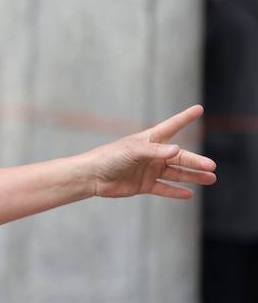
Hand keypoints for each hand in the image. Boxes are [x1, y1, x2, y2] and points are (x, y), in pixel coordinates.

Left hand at [86, 105, 215, 199]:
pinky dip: (176, 192)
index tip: (198, 108)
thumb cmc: (109, 157)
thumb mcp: (133, 151)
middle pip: (179, 157)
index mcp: (149, 140)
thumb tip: (177, 150)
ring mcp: (149, 170)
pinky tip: (189, 193)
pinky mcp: (144, 185)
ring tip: (210, 179)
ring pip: (176, 173)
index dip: (185, 118)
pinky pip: (164, 188)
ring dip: (192, 176)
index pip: (172, 127)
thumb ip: (155, 151)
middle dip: (196, 162)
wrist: (92, 176)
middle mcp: (152, 155)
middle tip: (212, 166)